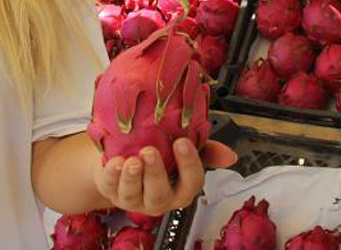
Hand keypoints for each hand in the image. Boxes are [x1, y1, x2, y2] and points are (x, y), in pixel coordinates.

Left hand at [92, 138, 236, 215]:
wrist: (122, 158)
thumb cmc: (158, 155)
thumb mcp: (182, 153)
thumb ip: (205, 151)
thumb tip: (230, 156)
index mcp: (179, 190)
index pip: (191, 183)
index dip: (189, 164)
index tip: (182, 142)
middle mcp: (157, 198)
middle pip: (160, 194)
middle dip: (155, 174)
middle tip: (150, 152)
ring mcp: (133, 198)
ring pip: (133, 195)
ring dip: (132, 177)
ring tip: (132, 160)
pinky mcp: (110, 191)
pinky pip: (110, 187)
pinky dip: (112, 174)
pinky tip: (115, 162)